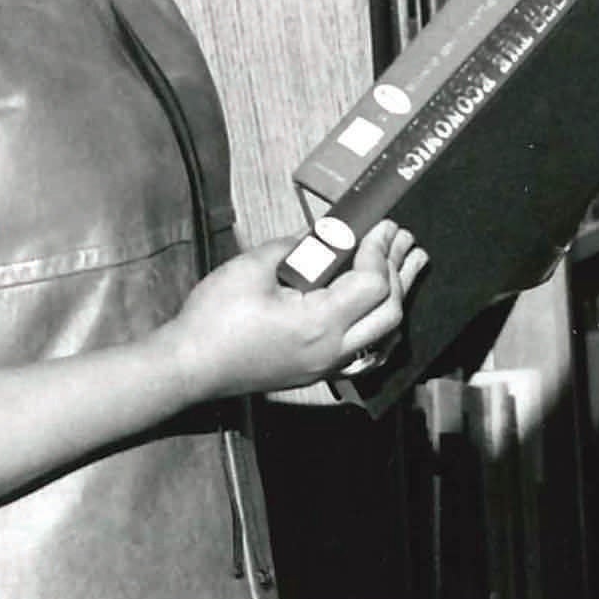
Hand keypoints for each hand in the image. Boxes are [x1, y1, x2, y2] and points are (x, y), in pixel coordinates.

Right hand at [175, 224, 419, 398]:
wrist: (190, 366)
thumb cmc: (213, 321)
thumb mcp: (251, 268)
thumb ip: (294, 248)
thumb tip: (325, 234)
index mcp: (319, 324)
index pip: (372, 284)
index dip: (380, 250)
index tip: (384, 226)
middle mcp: (332, 351)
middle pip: (390, 312)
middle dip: (399, 271)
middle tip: (405, 240)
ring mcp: (327, 366)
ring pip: (385, 337)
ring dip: (398, 299)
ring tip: (409, 268)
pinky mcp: (318, 371)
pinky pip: (367, 354)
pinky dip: (382, 328)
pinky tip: (383, 312)